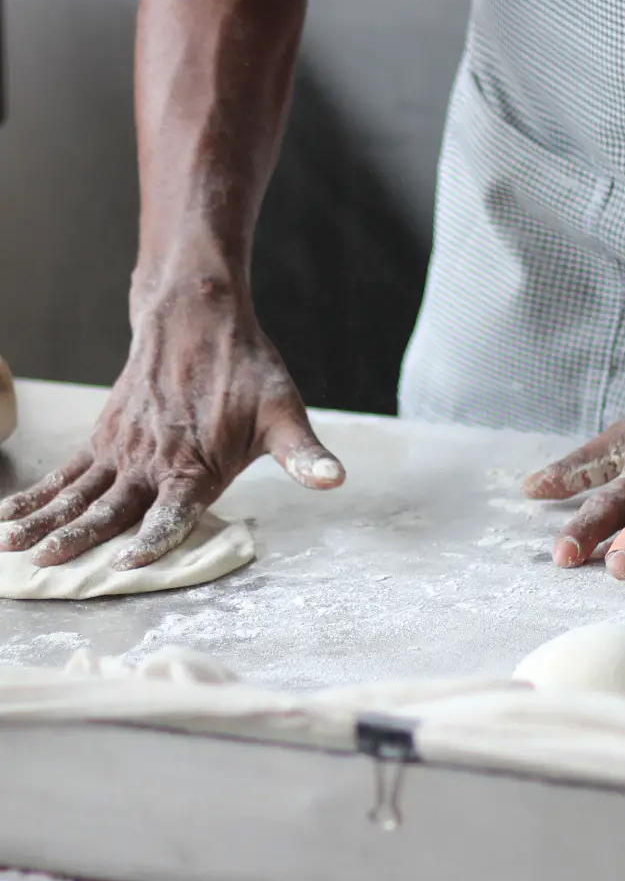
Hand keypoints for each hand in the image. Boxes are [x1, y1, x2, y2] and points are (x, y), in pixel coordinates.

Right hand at [0, 282, 343, 568]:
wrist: (198, 316)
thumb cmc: (246, 370)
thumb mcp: (284, 412)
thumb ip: (303, 455)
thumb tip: (335, 479)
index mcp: (197, 465)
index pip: (172, 511)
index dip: (152, 538)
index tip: (124, 563)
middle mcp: (153, 461)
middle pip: (110, 508)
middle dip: (77, 539)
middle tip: (44, 565)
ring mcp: (122, 449)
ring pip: (77, 492)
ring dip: (43, 520)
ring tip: (9, 547)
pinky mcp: (104, 436)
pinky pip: (65, 471)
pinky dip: (35, 494)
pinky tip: (8, 517)